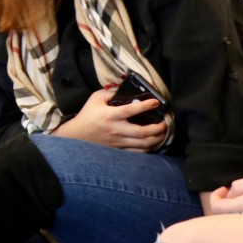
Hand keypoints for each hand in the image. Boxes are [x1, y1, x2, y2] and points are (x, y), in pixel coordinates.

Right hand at [52, 89, 166, 150]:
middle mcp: (116, 130)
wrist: (77, 134)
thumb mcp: (95, 98)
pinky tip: (153, 141)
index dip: (145, 106)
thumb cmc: (88, 115)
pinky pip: (138, 152)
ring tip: (162, 132)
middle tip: (165, 122)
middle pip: (142, 132)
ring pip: (143, 144)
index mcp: (110, 115)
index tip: (156, 102)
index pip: (130, 110)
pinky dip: (149, 148)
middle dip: (158, 128)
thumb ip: (110, 92)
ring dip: (157, 138)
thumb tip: (126, 90)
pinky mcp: (119, 150)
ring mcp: (118, 142)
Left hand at [206, 176, 242, 219]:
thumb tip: (229, 194)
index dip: (215, 198)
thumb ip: (240, 186)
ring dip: (233, 207)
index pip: (217, 208)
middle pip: (224, 216)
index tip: (223, 189)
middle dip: (224, 202)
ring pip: (234, 218)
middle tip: (233, 191)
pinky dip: (241, 212)